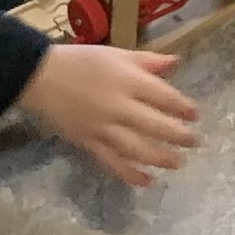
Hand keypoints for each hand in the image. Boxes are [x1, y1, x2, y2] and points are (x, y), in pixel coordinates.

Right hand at [21, 42, 199, 187]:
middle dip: (179, 136)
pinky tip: (146, 181)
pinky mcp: (89, 143)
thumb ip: (147, 61)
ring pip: (138, 149)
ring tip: (177, 163)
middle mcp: (119, 106)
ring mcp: (103, 128)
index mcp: (127, 81)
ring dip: (161, 158)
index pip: (164, 97)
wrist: (39, 76)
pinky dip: (130, 174)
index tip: (195, 115)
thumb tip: (176, 62)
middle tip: (194, 142)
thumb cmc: (81, 61)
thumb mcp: (116, 53)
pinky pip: (112, 162)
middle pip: (156, 126)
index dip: (182, 108)